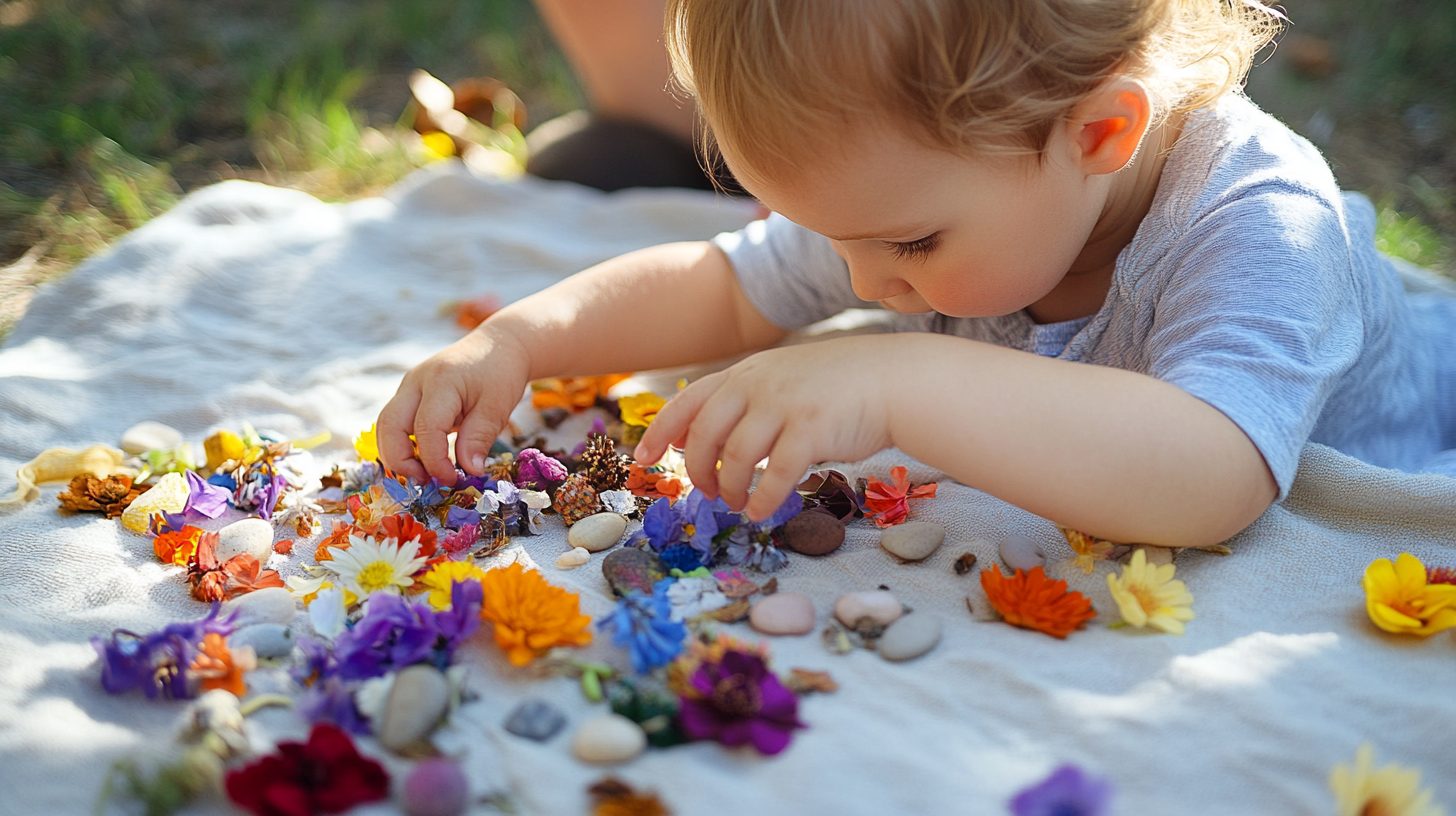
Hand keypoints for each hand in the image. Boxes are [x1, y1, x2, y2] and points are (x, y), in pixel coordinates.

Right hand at [376, 325, 531, 484]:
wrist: (497, 345)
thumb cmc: (500, 373)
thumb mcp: (498, 405)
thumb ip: (479, 437)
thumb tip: (469, 471)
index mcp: (441, 382)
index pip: (425, 428)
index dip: (434, 461)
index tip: (452, 480)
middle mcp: (416, 383)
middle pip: (388, 426)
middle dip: (400, 461)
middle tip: (426, 483)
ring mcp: (408, 388)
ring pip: (385, 426)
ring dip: (397, 455)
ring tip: (425, 476)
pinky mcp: (409, 396)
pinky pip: (395, 424)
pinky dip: (402, 446)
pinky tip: (422, 462)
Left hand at [633, 337, 896, 520]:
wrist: (893, 379)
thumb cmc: (838, 387)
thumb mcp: (781, 379)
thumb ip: (744, 402)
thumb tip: (698, 440)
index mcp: (746, 373)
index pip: (687, 401)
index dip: (660, 433)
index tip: (644, 460)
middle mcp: (758, 384)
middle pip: (704, 434)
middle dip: (699, 471)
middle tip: (709, 494)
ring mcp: (784, 405)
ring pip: (735, 458)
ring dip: (731, 489)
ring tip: (739, 503)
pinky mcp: (811, 429)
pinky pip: (774, 474)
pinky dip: (762, 499)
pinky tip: (761, 512)